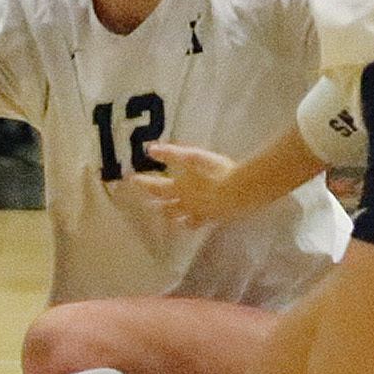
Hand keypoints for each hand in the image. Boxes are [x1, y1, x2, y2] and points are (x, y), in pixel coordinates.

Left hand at [128, 140, 250, 225]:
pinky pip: (201, 223)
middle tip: (147, 204)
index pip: (155, 187)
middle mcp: (187, 204)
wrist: (243, 191)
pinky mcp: (216, 219)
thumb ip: (172, 154)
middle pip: (166, 209)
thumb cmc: (217, 172)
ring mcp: (201, 214)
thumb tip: (150, 149)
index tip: (130, 181)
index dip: (143, 183)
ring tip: (169, 218)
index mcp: (180, 189)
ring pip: (182, 220)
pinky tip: (196, 221)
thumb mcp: (193, 157)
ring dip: (174, 218)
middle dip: (156, 206)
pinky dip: (194, 223)